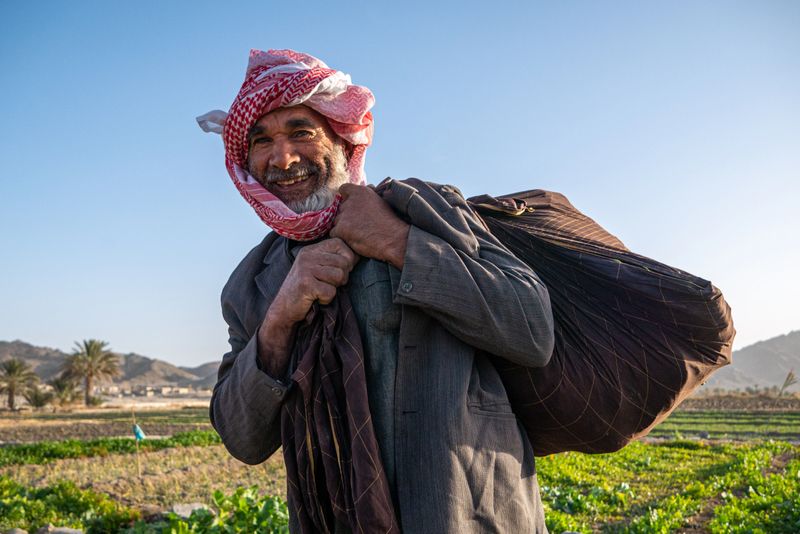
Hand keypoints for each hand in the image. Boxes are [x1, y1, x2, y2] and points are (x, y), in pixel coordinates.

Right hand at [257, 237, 357, 375]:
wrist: (283, 309)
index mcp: (312, 249)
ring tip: (320, 290)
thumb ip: (334, 259)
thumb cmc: (306, 290)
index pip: (340, 244)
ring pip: (339, 276)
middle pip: (344, 262)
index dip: (347, 259)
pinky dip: (326, 299)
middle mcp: (308, 255)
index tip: (338, 271)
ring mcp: (305, 268)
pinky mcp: (305, 284)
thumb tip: (359, 255)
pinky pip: (331, 291)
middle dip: (342, 277)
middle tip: (327, 284)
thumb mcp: (318, 269)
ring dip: (333, 288)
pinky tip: (315, 299)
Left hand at [330, 183, 409, 268]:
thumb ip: (369, 195)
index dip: (346, 198)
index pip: (343, 189)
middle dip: (346, 216)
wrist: (394, 239)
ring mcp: (344, 215)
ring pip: (336, 221)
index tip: (351, 206)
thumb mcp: (381, 201)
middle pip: (340, 208)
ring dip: (344, 227)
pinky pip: (334, 233)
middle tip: (360, 224)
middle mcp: (350, 201)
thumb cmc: (390, 223)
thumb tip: (368, 185)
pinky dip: (342, 237)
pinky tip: (354, 239)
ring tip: (359, 233)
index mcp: (361, 192)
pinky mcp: (341, 229)